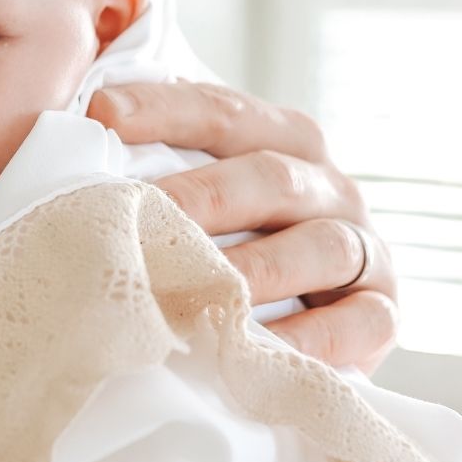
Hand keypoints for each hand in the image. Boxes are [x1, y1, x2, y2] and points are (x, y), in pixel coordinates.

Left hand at [87, 81, 397, 372]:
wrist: (308, 320)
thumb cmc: (228, 246)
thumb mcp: (201, 195)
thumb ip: (160, 163)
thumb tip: (80, 126)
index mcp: (280, 139)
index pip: (220, 112)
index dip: (162, 109)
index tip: (100, 116)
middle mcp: (326, 184)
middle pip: (268, 176)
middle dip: (200, 198)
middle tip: (140, 221)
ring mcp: (360, 245)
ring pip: (318, 245)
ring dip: (253, 271)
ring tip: (193, 294)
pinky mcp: (381, 311)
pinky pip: (359, 322)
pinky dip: (310, 338)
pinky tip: (254, 351)